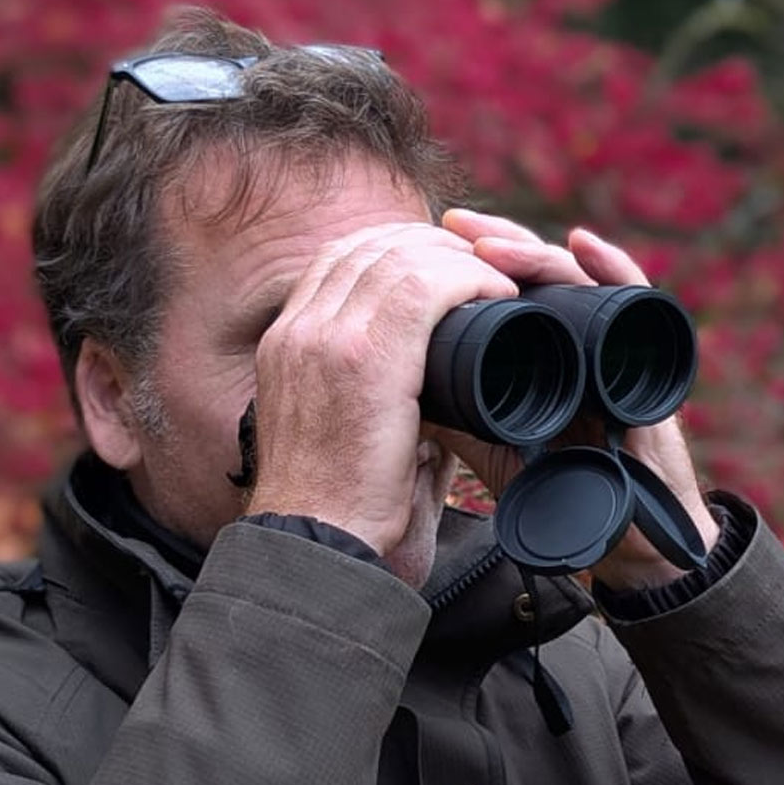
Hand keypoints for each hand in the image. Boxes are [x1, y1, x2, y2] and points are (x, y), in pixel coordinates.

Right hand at [246, 222, 519, 553]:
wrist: (315, 540)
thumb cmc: (335, 504)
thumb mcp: (329, 430)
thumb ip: (362, 395)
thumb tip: (425, 398)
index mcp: (284, 341)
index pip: (337, 259)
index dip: (394, 248)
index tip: (437, 263)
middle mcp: (299, 328)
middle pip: (371, 247)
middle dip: (432, 243)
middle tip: (479, 263)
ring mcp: (328, 338)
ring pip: (402, 259)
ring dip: (459, 260)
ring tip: (499, 281)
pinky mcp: (368, 357)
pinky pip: (427, 289)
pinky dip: (470, 281)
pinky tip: (499, 295)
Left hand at [437, 208, 720, 590]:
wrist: (622, 534)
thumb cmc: (563, 492)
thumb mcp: (491, 444)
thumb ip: (453, 411)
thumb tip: (393, 376)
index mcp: (537, 351)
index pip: (502, 287)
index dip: (465, 262)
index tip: (423, 243)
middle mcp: (573, 339)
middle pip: (534, 269)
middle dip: (492, 240)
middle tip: (451, 223)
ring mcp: (609, 345)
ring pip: (573, 277)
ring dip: (531, 251)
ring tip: (490, 242)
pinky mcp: (644, 359)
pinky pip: (633, 299)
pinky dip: (611, 266)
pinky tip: (582, 243)